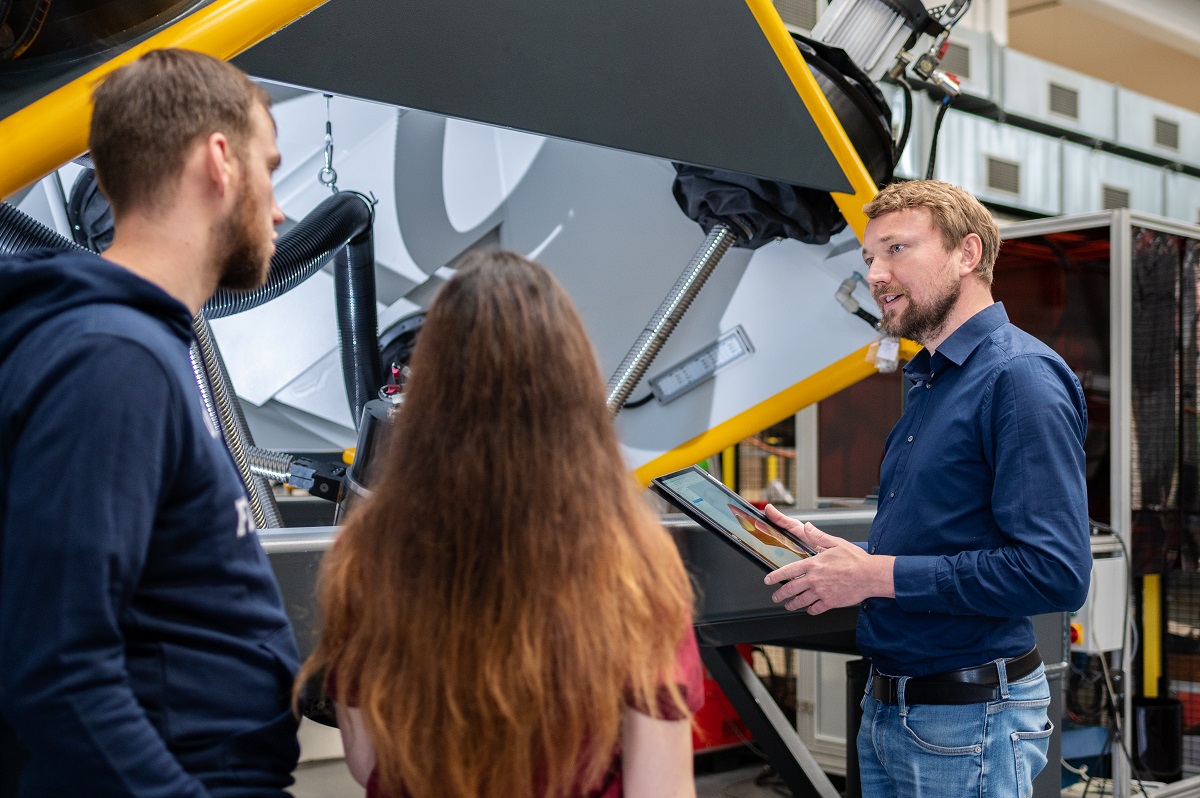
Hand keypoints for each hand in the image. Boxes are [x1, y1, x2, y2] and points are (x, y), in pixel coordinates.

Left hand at [761, 504, 894, 614]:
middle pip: (790, 589)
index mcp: (813, 564)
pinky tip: (809, 609)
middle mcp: (814, 580)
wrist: (870, 575)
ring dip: (792, 604)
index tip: (768, 580)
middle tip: (775, 597)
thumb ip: (818, 536)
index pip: (787, 571)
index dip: (775, 577)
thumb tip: (807, 527)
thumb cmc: (855, 560)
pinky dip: (810, 610)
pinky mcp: (830, 602)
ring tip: (788, 605)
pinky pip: (815, 609)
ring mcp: (821, 592)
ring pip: (800, 601)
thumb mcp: (835, 543)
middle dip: (780, 594)